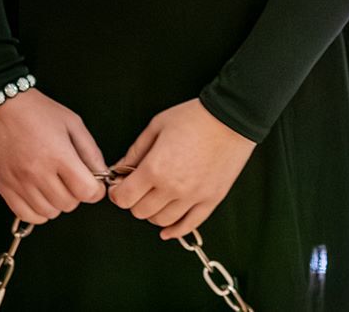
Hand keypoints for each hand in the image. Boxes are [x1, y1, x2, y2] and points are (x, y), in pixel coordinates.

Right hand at [0, 88, 109, 223]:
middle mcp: (38, 173)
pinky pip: (27, 215)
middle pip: (69, 204)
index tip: (94, 184)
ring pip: (50, 213)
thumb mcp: (72, 123)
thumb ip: (90, 151)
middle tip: (72, 179)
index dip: (96, 190)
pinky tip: (40, 195)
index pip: (86, 191)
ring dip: (57, 202)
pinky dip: (38, 210)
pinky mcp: (4, 188)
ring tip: (55, 184)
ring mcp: (19, 183)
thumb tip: (101, 173)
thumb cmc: (36, 111)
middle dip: (76, 194)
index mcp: (58, 155)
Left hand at [108, 99, 256, 240]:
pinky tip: (167, 230)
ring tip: (155, 199)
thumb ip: (135, 151)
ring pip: (162, 221)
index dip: (117, 193)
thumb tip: (118, 168)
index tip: (119, 186)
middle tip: (137, 189)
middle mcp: (172, 188)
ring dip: (153, 213)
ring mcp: (193, 197)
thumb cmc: (194, 117)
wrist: (232, 117)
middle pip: (141, 212)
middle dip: (133, 202)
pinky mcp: (212, 200)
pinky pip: (190, 225)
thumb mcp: (157, 126)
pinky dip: (176, 231)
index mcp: (155, 169)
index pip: (124, 198)